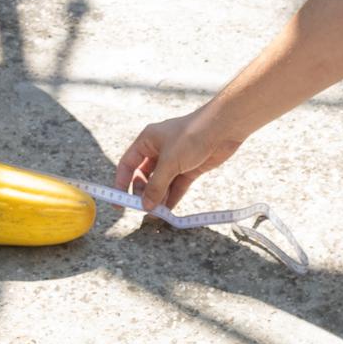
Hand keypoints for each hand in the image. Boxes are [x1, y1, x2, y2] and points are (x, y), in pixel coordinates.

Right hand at [114, 108, 244, 212]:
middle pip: (143, 176)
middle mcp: (158, 151)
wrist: (223, 129)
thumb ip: (156, 185)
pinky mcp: (189, 168)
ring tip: (158, 214)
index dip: (121, 183)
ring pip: (161, 183)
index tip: (119, 201)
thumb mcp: (170, 162)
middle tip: (144, 209)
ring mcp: (174, 160)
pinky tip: (169, 210)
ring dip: (158, 198)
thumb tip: (146, 205)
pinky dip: (172, 197)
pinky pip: (176, 186)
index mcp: (147, 141)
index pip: (127, 164)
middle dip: (143, 193)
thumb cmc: (192, 135)